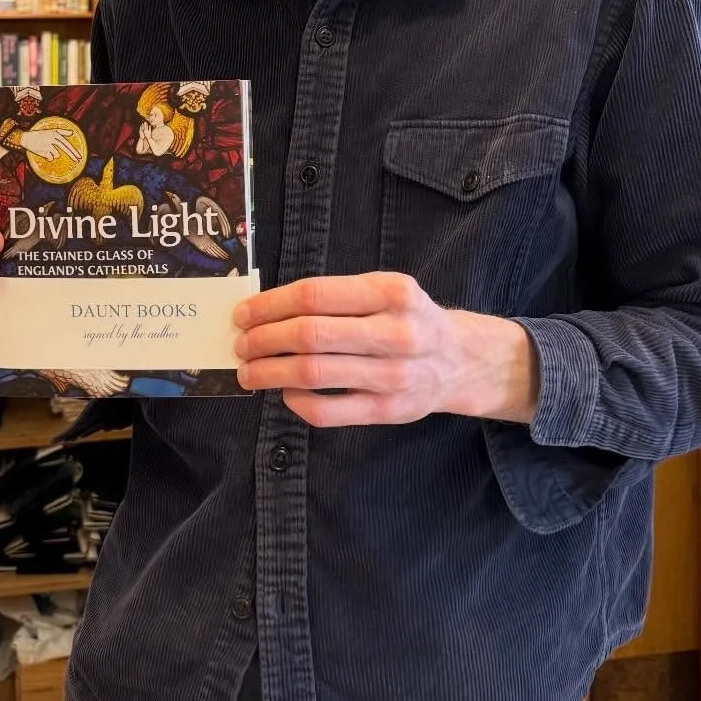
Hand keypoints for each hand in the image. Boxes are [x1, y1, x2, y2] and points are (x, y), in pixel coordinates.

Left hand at [231, 272, 539, 427]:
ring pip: (314, 374)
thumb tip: (267, 308)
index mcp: (392, 292)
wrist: (460, 360)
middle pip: (310, 335)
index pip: (314, 296)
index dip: (269, 305)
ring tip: (249, 371)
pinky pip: (328, 411)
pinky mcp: (388, 411)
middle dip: (264, 339)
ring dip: (270, 372)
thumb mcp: (386, 290)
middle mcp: (397, 332)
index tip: (243, 313)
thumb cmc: (409, 319)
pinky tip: (284, 392)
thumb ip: (338, 296)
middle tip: (241, 344)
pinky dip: (296, 401)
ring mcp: (393, 375)